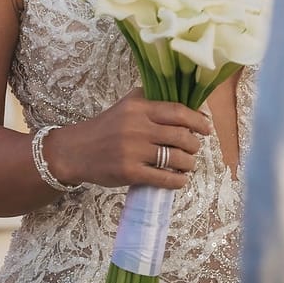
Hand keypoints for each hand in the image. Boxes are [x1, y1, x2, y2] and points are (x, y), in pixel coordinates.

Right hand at [46, 88, 212, 191]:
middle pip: (181, 136)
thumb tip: (187, 107)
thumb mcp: (126, 105)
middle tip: (195, 148)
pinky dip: (178, 181)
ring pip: (176, 158)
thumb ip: (151, 101)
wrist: (77, 150)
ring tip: (188, 164)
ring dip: (189, 163)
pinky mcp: (130, 172)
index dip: (197, 120)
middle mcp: (138, 127)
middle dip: (194, 144)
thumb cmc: (106, 127)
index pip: (178, 111)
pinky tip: (180, 180)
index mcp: (139, 107)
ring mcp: (134, 151)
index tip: (206, 128)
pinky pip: (164, 178)